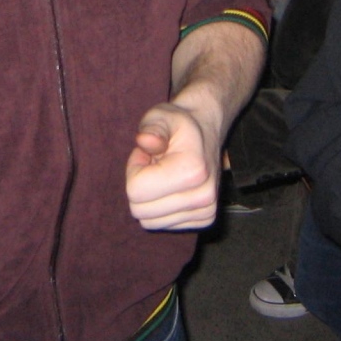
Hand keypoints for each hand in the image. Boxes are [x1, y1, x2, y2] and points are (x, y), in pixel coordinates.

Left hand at [126, 102, 219, 230]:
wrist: (206, 130)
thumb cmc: (178, 124)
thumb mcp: (161, 116)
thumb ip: (151, 127)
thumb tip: (144, 141)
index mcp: (192, 170)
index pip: (136, 191)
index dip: (133, 169)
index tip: (146, 154)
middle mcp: (203, 196)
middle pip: (140, 211)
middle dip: (140, 186)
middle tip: (153, 164)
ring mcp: (206, 211)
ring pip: (149, 221)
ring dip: (150, 198)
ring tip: (162, 174)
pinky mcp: (205, 219)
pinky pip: (162, 225)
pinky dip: (160, 207)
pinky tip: (171, 186)